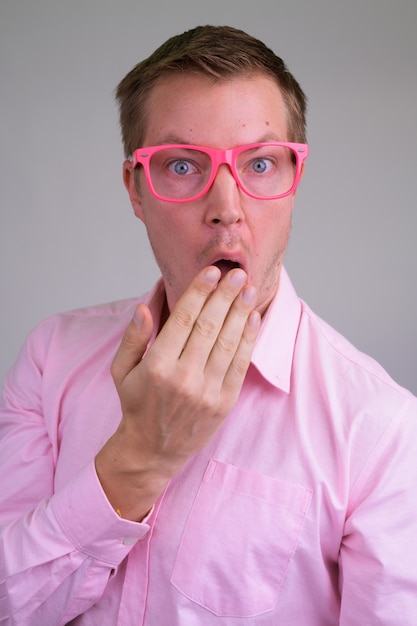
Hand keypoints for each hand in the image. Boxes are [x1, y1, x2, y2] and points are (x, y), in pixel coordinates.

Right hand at [95, 266, 259, 519]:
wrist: (153, 450)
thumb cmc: (136, 404)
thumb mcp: (121, 371)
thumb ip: (133, 338)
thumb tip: (144, 307)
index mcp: (157, 366)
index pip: (183, 319)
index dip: (199, 292)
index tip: (212, 272)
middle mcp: (183, 378)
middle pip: (209, 326)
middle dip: (225, 295)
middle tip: (237, 273)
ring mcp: (207, 392)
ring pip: (228, 342)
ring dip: (240, 312)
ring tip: (248, 289)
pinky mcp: (224, 403)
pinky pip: (240, 364)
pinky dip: (249, 339)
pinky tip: (253, 318)